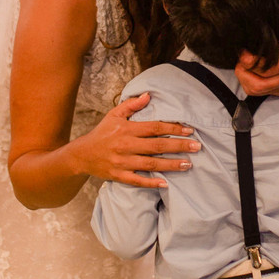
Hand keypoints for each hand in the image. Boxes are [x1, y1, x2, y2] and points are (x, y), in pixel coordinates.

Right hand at [74, 93, 200, 188]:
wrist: (81, 155)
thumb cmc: (102, 133)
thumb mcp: (114, 114)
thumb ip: (131, 105)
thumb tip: (148, 95)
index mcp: (127, 129)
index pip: (154, 127)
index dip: (173, 128)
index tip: (189, 130)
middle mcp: (126, 145)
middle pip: (157, 146)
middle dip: (178, 146)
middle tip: (197, 147)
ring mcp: (122, 162)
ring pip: (151, 164)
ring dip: (171, 164)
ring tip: (188, 164)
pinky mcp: (118, 176)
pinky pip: (137, 181)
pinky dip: (151, 183)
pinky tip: (166, 183)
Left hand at [236, 14, 278, 96]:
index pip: (264, 68)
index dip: (248, 60)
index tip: (244, 48)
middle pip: (255, 84)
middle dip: (242, 70)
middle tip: (241, 55)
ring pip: (255, 91)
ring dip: (244, 78)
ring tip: (245, 62)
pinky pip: (261, 91)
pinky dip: (251, 81)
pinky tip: (252, 68)